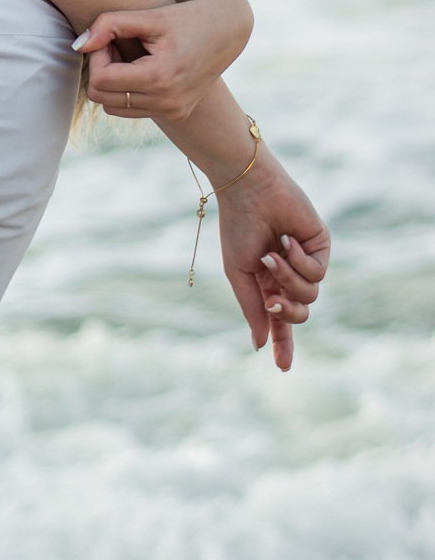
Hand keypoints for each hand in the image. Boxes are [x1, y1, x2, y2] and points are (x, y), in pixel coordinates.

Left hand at [78, 0, 252, 122]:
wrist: (228, 30)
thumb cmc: (185, 17)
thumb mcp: (148, 15)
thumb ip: (109, 25)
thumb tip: (79, 46)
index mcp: (159, 78)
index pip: (100, 81)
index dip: (97, 56)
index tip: (108, 37)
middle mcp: (167, 102)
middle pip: (102, 99)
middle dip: (101, 70)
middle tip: (115, 45)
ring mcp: (173, 111)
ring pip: (114, 108)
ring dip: (112, 82)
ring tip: (128, 56)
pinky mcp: (176, 113)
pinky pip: (132, 110)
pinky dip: (127, 91)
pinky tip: (140, 67)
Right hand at [216, 154, 329, 370]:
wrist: (249, 191)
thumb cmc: (238, 228)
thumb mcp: (239, 273)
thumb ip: (252, 307)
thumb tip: (259, 343)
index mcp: (266, 282)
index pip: (278, 320)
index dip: (282, 343)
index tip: (283, 368)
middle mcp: (288, 274)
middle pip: (299, 314)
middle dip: (286, 314)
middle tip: (272, 302)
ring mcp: (305, 260)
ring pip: (309, 296)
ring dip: (288, 280)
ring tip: (272, 256)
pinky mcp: (320, 246)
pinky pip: (318, 273)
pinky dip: (299, 261)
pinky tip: (287, 240)